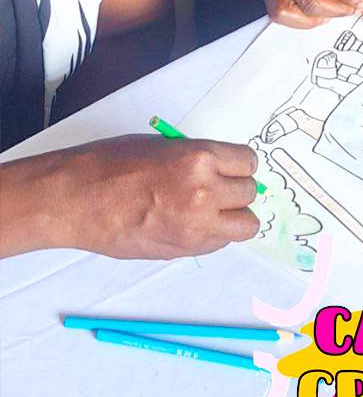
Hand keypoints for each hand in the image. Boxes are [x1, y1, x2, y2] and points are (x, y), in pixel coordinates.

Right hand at [1, 135, 260, 259]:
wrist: (78, 200)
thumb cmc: (112, 165)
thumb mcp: (163, 147)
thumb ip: (198, 159)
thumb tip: (224, 169)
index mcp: (199, 159)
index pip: (248, 162)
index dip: (239, 164)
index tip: (231, 165)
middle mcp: (205, 193)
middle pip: (250, 193)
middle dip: (238, 188)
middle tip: (220, 186)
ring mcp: (196, 225)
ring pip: (246, 225)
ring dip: (235, 215)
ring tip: (214, 209)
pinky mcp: (184, 249)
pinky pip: (221, 243)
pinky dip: (215, 234)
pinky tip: (194, 223)